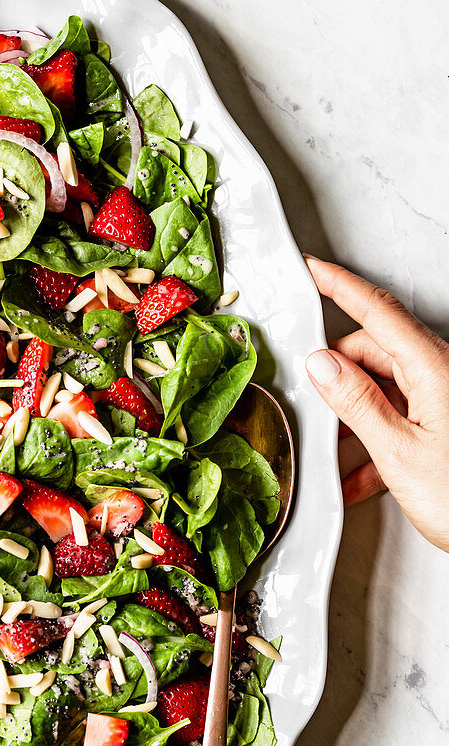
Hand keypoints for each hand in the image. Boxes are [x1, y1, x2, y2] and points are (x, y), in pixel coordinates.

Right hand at [304, 255, 448, 549]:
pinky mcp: (446, 425)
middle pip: (378, 352)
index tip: (313, 268)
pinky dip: (377, 440)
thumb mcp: (399, 453)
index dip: (341, 287)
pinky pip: (403, 416)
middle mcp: (443, 376)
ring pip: (388, 387)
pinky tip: (359, 476)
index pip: (378, 312)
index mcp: (434, 370)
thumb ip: (357, 404)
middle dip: (340, 371)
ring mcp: (445, 399)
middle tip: (311, 394)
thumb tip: (323, 365)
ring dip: (357, 414)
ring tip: (335, 450)